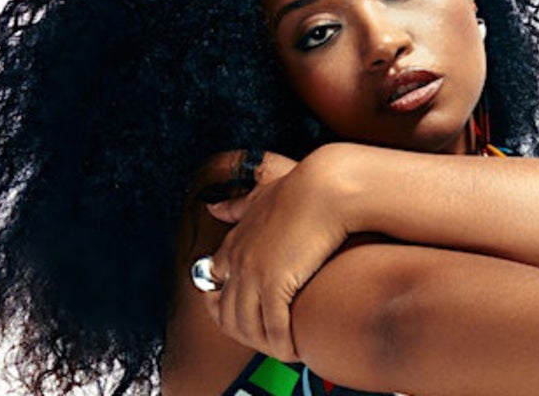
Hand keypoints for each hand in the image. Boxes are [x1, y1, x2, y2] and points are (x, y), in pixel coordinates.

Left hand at [200, 144, 353, 362]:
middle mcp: (238, 261)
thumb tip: (211, 206)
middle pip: (227, 313)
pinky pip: (274, 329)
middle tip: (267, 342)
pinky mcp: (275, 284)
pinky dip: (283, 345)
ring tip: (283, 350)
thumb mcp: (261, 193)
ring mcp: (253, 274)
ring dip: (265, 345)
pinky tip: (296, 350)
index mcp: (234, 242)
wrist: (328, 188)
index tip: (243, 315)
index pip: (213, 283)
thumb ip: (236, 205)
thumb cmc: (303, 187)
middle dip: (245, 334)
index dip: (223, 304)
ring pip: (248, 327)